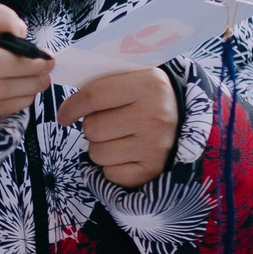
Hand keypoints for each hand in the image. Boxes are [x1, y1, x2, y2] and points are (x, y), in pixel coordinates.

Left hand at [57, 67, 180, 187]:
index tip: (65, 115)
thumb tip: (64, 100)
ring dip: (101, 147)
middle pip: (92, 128)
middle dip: (93, 127)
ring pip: (96, 153)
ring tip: (121, 138)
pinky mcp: (152, 171)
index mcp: (150, 84)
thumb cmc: (150, 100)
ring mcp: (155, 146)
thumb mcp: (137, 79)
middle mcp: (155, 115)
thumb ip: (104, 82)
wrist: (188, 123)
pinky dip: (113, 167)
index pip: (93, 96)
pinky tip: (128, 155)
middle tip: (110, 124)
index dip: (71, 107)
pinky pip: (109, 173)